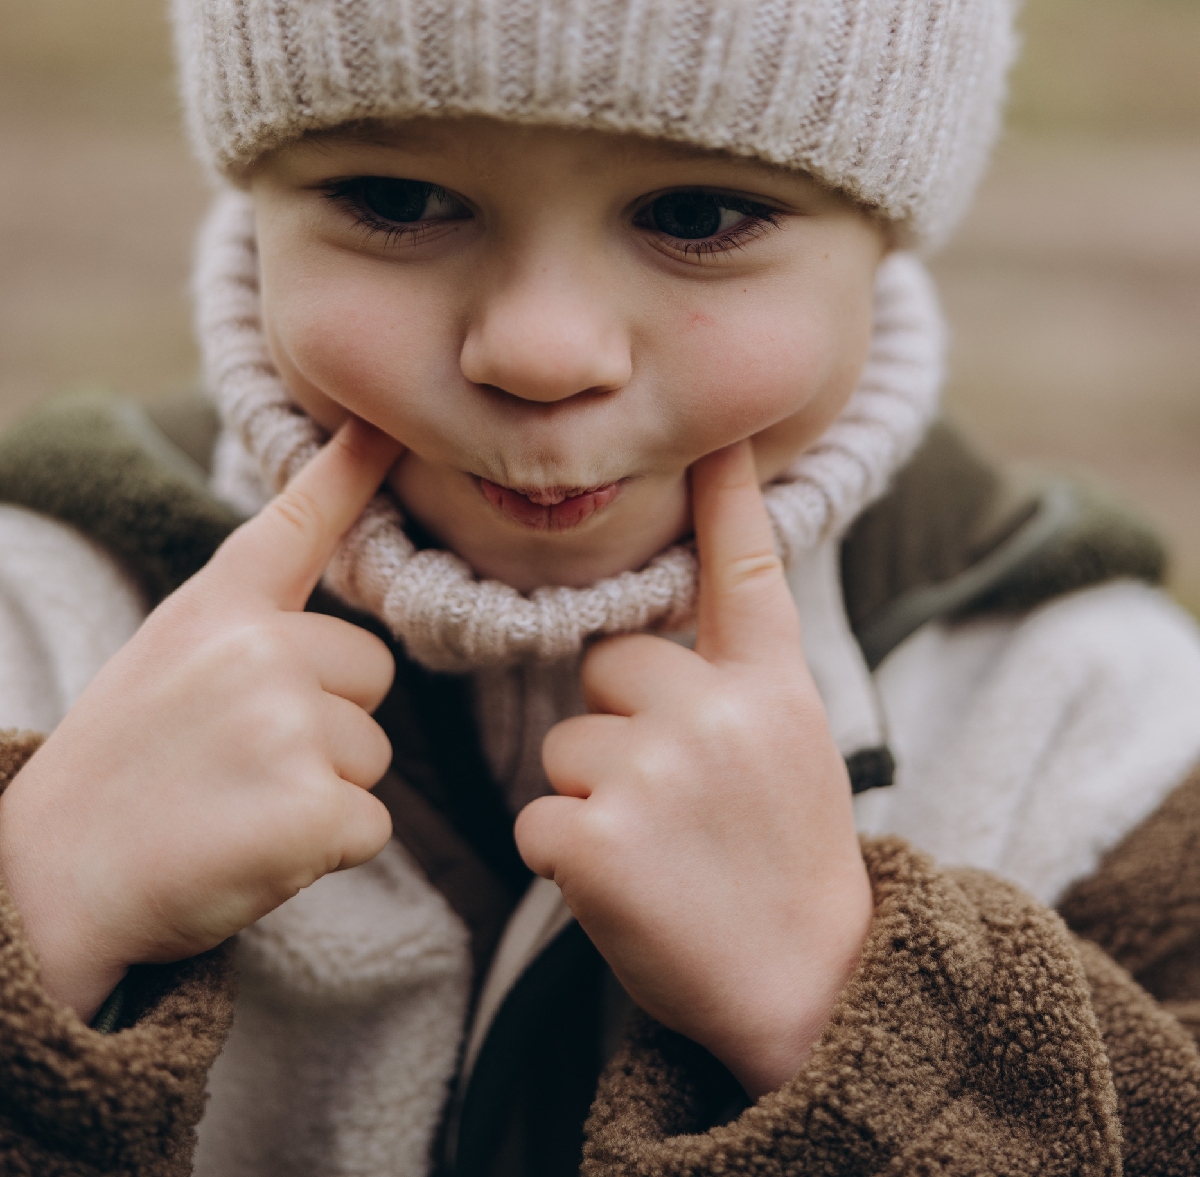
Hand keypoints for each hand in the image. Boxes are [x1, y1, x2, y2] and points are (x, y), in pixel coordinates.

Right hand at [0, 419, 399, 1020]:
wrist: (46, 886)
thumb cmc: (116, 776)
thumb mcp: (164, 662)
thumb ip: (243, 630)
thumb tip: (335, 630)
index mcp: (218, 607)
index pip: (300, 521)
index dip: (353, 466)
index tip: (389, 421)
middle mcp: (260, 648)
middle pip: (371, 672)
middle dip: (330, 722)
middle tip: (239, 763)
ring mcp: (287, 724)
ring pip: (373, 754)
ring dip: (324, 790)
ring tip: (234, 808)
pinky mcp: (310, 807)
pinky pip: (368, 826)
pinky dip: (324, 852)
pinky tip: (250, 852)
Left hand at [514, 441, 872, 1099]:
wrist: (812, 993)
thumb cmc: (788, 867)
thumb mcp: (794, 751)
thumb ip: (738, 682)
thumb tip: (649, 634)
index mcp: (774, 690)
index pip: (744, 571)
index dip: (727, 495)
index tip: (719, 431)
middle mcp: (717, 715)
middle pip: (608, 666)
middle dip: (621, 723)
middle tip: (678, 803)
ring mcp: (656, 776)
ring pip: (566, 745)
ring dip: (593, 797)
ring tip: (662, 853)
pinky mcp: (596, 843)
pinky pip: (538, 817)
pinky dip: (565, 858)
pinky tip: (627, 891)